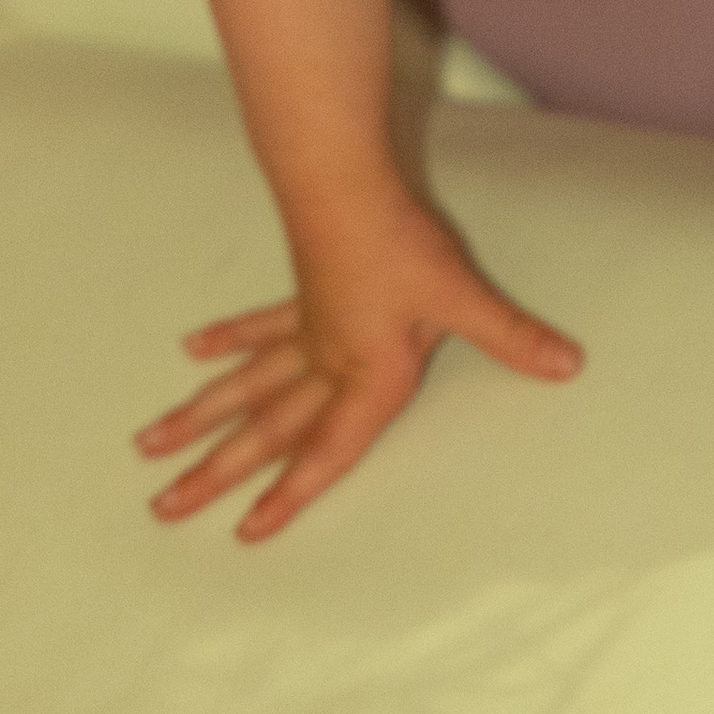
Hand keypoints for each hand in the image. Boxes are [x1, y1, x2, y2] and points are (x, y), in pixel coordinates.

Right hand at [134, 185, 581, 543]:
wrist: (346, 181)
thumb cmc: (401, 243)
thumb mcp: (460, 294)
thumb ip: (511, 336)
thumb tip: (567, 365)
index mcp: (363, 376)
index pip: (324, 451)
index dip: (290, 494)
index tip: (245, 532)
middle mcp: (324, 361)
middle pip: (262, 428)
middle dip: (214, 473)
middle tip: (161, 509)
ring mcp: (305, 328)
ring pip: (244, 385)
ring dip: (198, 417)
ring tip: (147, 445)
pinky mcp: (302, 292)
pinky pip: (260, 328)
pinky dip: (229, 339)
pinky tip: (192, 348)